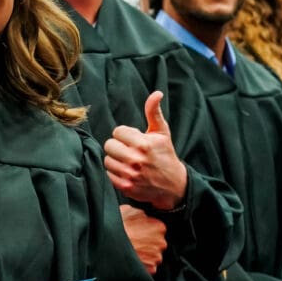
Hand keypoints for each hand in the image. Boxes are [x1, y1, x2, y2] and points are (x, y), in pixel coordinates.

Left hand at [104, 91, 188, 209]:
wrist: (174, 185)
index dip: (125, 134)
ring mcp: (130, 175)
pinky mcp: (126, 187)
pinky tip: (127, 171)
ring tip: (128, 160)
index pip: (118, 131)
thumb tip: (156, 93)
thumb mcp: (162, 132)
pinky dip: (116, 172)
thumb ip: (154, 112)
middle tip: (129, 149)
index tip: (134, 139)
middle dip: (118, 145)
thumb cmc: (165, 154)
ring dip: (116, 159)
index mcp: (143, 144)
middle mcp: (136, 160)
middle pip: (109, 145)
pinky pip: (109, 174)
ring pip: (107, 160)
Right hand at [119, 205, 167, 274]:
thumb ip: (141, 214)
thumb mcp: (129, 210)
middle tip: (134, 239)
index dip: (147, 228)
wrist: (111, 245)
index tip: (139, 230)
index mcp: (159, 227)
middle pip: (156, 242)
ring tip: (132, 248)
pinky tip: (133, 256)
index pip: (158, 227)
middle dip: (147, 241)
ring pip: (153, 254)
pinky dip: (142, 262)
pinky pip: (149, 265)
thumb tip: (142, 216)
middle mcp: (161, 242)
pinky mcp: (151, 268)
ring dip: (145, 252)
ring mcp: (157, 257)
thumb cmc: (119, 228)